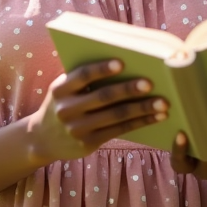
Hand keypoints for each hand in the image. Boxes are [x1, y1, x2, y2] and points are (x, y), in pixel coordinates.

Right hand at [26, 59, 166, 164]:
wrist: (43, 138)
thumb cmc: (63, 103)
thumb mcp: (64, 89)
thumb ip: (83, 79)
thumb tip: (126, 63)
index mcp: (60, 89)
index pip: (82, 75)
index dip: (102, 69)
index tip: (122, 63)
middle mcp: (66, 109)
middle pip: (103, 97)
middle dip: (129, 89)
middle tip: (151, 82)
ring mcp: (77, 129)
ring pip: (116, 116)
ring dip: (142, 109)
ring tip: (163, 103)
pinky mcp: (88, 143)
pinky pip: (119, 130)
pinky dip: (140, 122)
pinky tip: (157, 117)